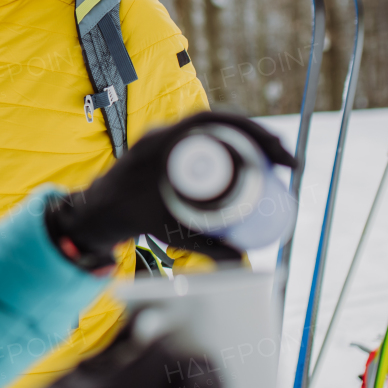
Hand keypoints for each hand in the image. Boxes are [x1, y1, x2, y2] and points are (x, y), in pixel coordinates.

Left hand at [45, 112, 295, 266]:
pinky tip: (254, 154)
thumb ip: (205, 247)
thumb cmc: (130, 217)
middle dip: (262, 137)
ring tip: (278, 161)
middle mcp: (166, 133)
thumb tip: (245, 265)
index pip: (216, 122)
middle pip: (223, 123)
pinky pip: (204, 135)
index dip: (254, 132)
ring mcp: (168, 138)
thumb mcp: (168, 230)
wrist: (98, 210)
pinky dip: (230, 140)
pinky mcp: (171, 148)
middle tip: (288, 162)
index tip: (281, 154)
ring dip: (249, 138)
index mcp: (164, 142)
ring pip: (216, 129)